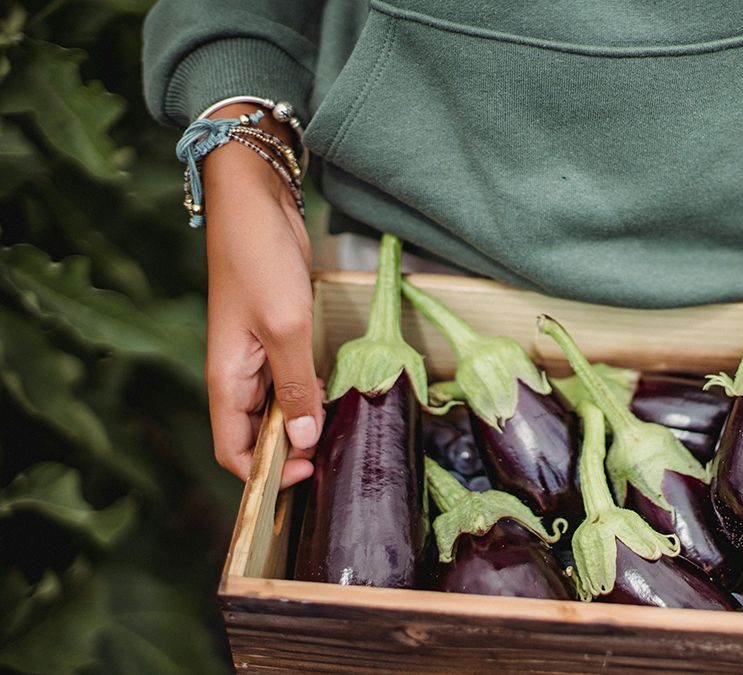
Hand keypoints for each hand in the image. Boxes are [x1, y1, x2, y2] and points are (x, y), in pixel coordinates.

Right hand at [204, 103, 323, 487]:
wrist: (256, 200)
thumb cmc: (260, 258)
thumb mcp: (285, 326)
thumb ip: (294, 387)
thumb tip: (300, 441)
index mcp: (225, 379)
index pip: (233, 451)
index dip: (265, 474)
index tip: (305, 475)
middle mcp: (237, 374)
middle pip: (256, 436)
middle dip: (288, 455)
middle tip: (332, 462)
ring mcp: (257, 355)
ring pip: (277, 410)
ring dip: (302, 426)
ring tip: (339, 438)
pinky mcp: (278, 336)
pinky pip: (290, 381)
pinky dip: (310, 395)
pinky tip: (337, 399)